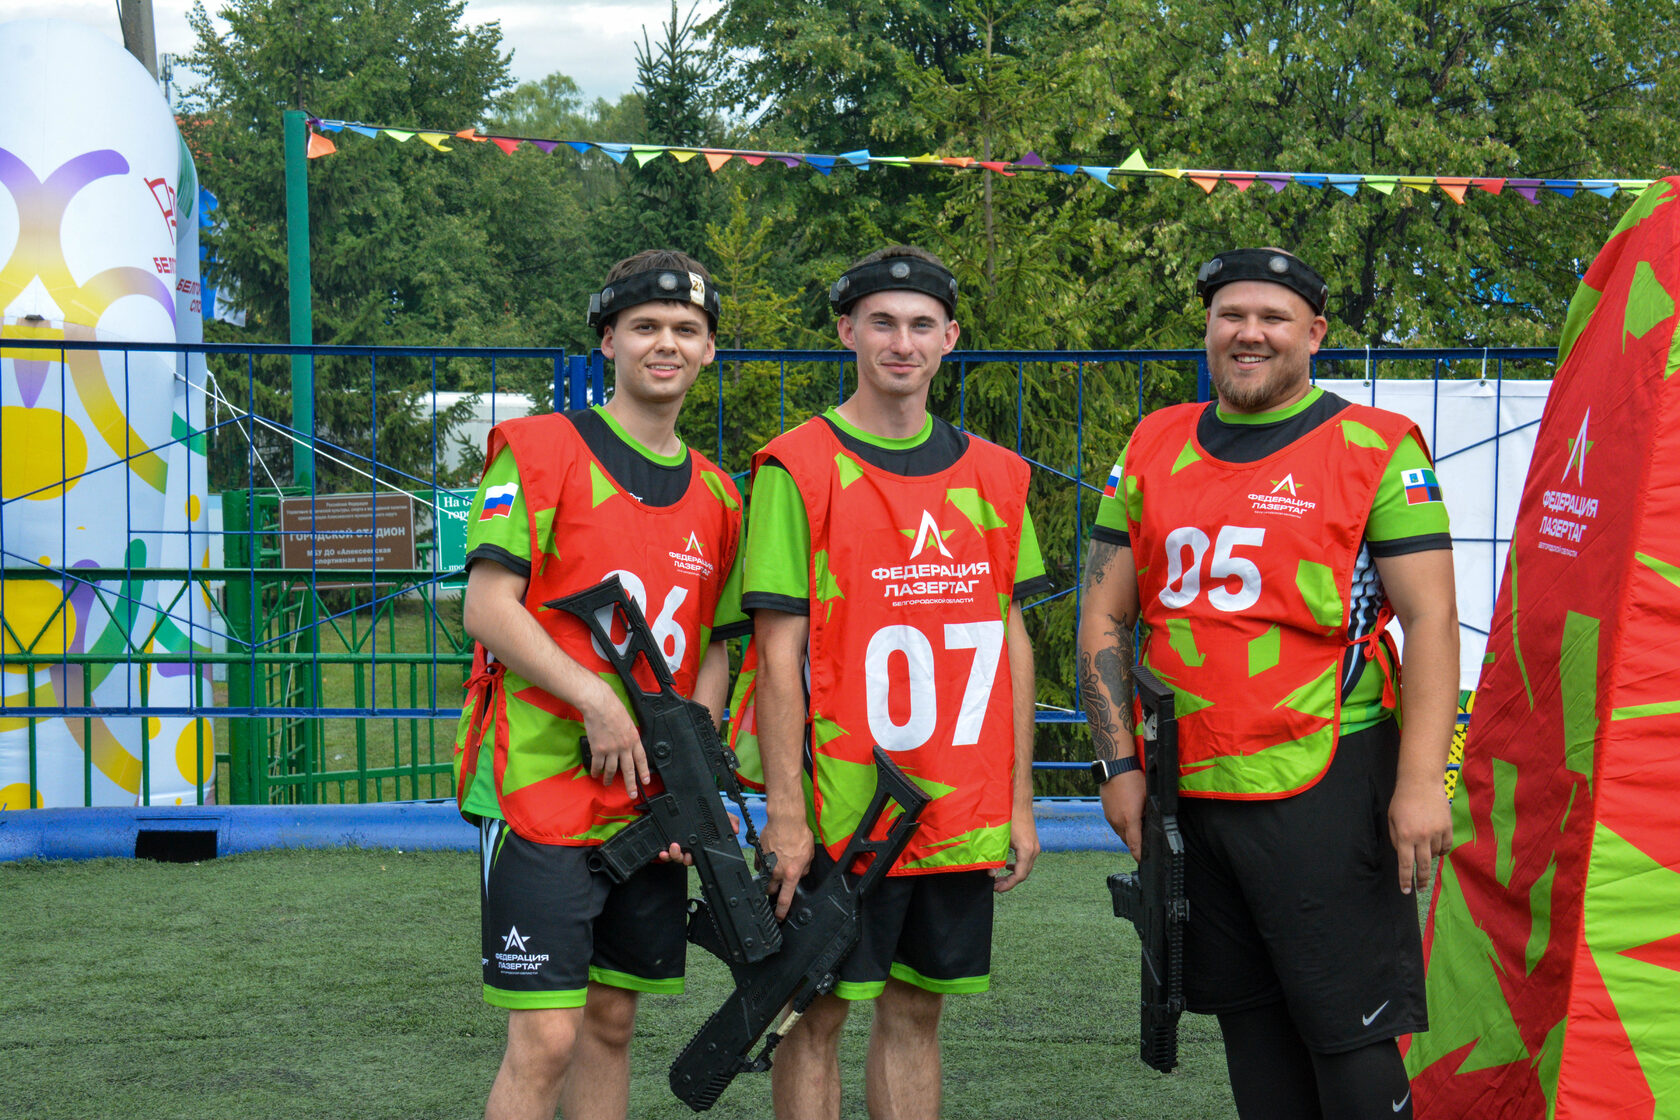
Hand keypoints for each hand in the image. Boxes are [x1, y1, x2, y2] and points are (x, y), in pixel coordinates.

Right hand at [579, 683, 646, 796]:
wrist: (599, 705)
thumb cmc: (613, 708)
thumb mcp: (628, 722)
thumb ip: (629, 735)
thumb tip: (629, 744)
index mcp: (634, 739)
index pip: (641, 759)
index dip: (644, 771)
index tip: (645, 781)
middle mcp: (624, 746)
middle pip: (628, 769)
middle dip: (630, 783)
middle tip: (632, 793)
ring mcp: (611, 749)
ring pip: (611, 769)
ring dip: (609, 778)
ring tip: (607, 783)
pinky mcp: (598, 749)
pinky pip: (597, 765)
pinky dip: (596, 771)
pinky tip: (595, 774)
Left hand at [654, 815, 739, 865]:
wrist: (688, 806)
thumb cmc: (705, 815)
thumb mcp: (718, 815)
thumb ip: (729, 820)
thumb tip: (735, 829)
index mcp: (702, 845)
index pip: (699, 856)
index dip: (694, 859)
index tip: (691, 858)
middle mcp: (690, 848)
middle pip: (686, 859)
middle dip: (683, 858)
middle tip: (683, 853)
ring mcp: (679, 846)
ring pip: (676, 857)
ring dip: (674, 855)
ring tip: (672, 847)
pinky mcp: (669, 843)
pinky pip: (666, 853)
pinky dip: (664, 855)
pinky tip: (662, 851)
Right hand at [761, 808, 813, 919]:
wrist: (785, 821)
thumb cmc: (798, 835)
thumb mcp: (808, 855)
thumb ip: (803, 869)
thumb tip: (800, 873)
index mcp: (791, 874)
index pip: (784, 899)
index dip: (781, 911)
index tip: (779, 917)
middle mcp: (777, 872)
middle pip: (770, 890)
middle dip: (773, 892)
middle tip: (777, 887)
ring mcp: (766, 864)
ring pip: (764, 878)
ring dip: (768, 878)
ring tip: (774, 871)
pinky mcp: (759, 854)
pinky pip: (759, 865)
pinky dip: (764, 864)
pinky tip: (770, 858)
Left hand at [993, 805, 1039, 891]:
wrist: (1019, 800)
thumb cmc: (1009, 816)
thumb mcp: (999, 838)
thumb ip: (994, 857)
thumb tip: (991, 874)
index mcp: (1027, 850)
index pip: (1019, 875)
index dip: (1008, 884)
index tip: (996, 888)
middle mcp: (1034, 850)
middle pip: (1024, 873)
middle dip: (1009, 882)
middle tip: (995, 886)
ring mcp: (1034, 846)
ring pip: (1025, 867)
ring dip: (1013, 874)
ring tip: (999, 878)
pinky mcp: (1032, 843)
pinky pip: (1026, 860)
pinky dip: (1017, 866)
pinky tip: (1007, 865)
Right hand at [1100, 769, 1146, 857]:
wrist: (1115, 768)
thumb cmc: (1133, 780)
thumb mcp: (1147, 798)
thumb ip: (1149, 815)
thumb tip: (1151, 825)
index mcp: (1129, 820)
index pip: (1135, 845)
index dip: (1139, 856)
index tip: (1143, 861)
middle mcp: (1117, 822)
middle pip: (1127, 842)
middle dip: (1135, 846)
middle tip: (1144, 847)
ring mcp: (1110, 818)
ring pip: (1121, 834)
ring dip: (1128, 836)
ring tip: (1137, 833)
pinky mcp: (1106, 813)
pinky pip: (1115, 826)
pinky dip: (1122, 828)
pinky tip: (1128, 820)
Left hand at [1389, 776, 1452, 894]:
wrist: (1421, 783)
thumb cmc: (1402, 800)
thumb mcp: (1392, 819)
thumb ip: (1396, 839)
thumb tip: (1403, 856)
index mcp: (1404, 835)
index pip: (1405, 864)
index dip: (1405, 880)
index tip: (1406, 891)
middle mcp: (1421, 836)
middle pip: (1423, 866)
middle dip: (1421, 880)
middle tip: (1420, 888)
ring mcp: (1436, 832)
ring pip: (1435, 855)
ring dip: (1429, 857)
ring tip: (1424, 848)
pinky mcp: (1447, 827)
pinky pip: (1446, 847)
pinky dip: (1441, 850)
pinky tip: (1436, 847)